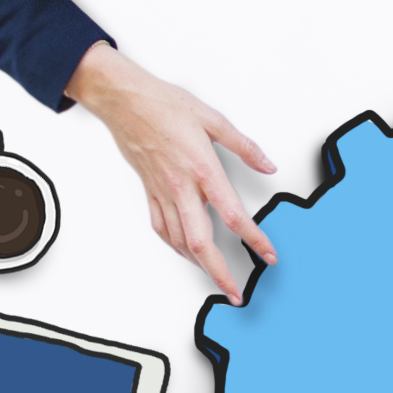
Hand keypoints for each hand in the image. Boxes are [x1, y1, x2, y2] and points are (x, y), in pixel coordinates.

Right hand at [67, 45, 279, 302]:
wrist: (123, 100)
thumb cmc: (163, 104)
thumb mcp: (212, 119)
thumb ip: (244, 146)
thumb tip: (267, 164)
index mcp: (203, 170)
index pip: (234, 216)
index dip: (255, 240)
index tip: (268, 255)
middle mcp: (182, 188)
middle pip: (202, 243)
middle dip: (220, 273)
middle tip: (235, 292)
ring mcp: (162, 193)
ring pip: (179, 241)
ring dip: (198, 265)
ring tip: (215, 277)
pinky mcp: (148, 191)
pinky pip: (161, 228)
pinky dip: (175, 245)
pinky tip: (185, 251)